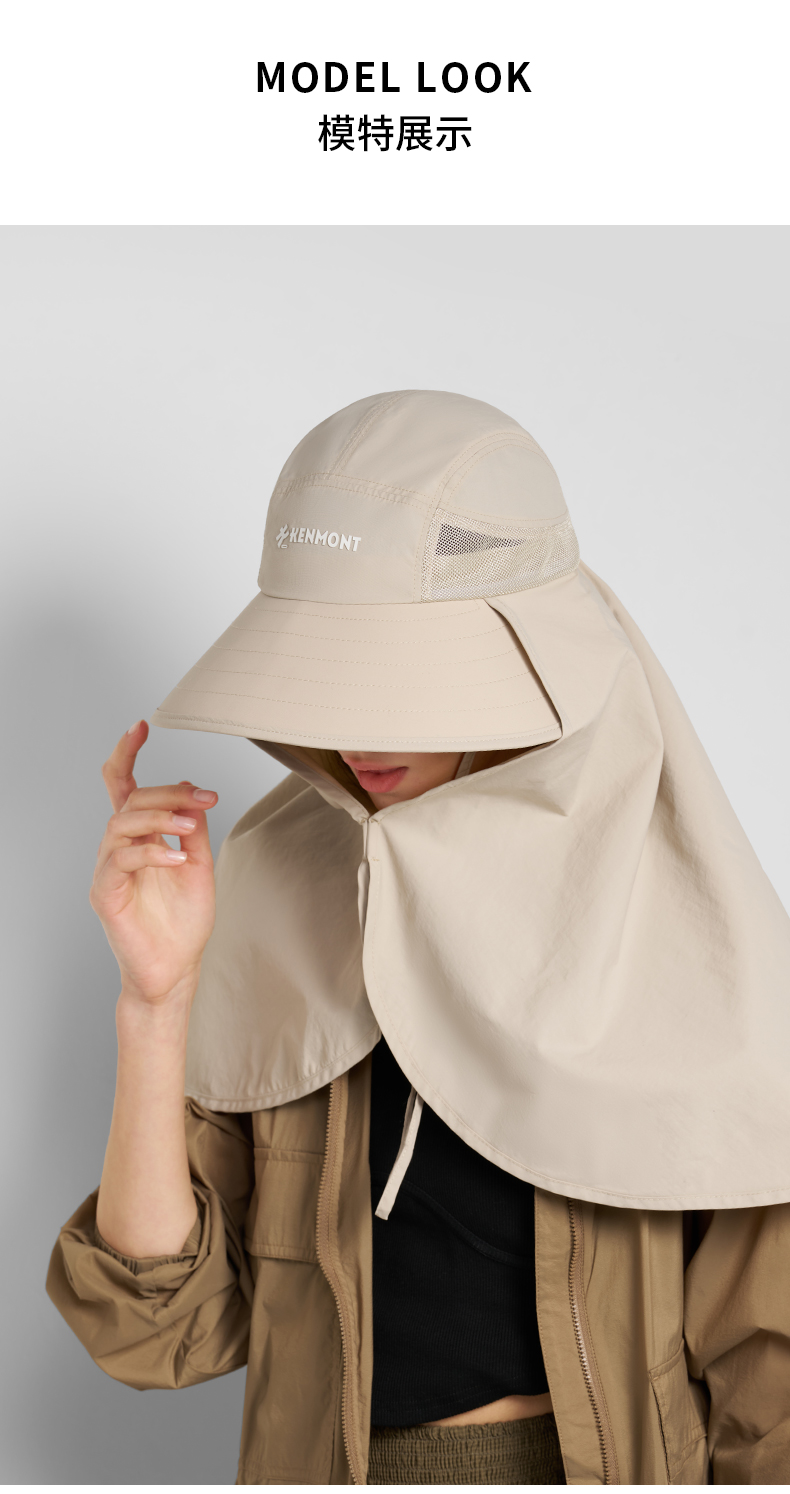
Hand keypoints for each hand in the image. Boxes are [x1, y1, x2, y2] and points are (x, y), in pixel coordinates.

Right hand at [90, 720, 217, 1005]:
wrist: (175, 969)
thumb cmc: (183, 922)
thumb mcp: (199, 864)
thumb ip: (192, 828)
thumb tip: (190, 789)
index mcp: (138, 836)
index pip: (123, 786)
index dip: (127, 753)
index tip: (141, 726)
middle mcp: (118, 847)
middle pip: (130, 800)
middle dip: (168, 793)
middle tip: (202, 798)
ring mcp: (109, 870)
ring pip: (121, 824)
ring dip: (159, 817)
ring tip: (189, 826)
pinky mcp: (106, 893)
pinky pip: (121, 860)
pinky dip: (151, 852)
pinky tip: (178, 857)